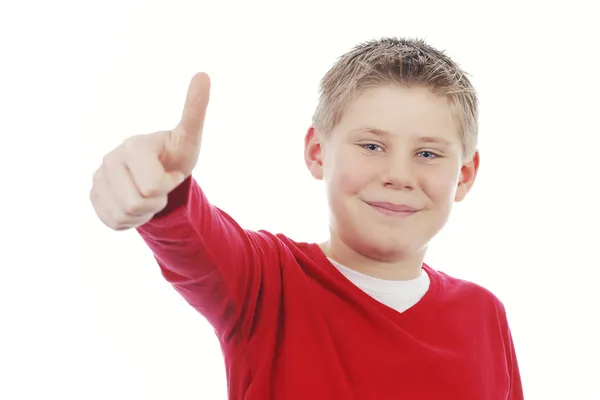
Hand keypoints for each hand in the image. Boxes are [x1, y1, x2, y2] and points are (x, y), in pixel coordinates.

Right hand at [90, 72, 210, 229]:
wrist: (158, 173)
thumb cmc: (175, 154)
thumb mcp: (190, 137)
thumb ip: (195, 110)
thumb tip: (203, 74)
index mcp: (133, 145)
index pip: (152, 187)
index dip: (167, 185)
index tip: (169, 171)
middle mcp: (109, 159)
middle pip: (137, 203)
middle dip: (156, 201)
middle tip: (159, 186)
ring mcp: (98, 177)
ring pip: (124, 215)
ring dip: (144, 211)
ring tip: (148, 193)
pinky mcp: (93, 195)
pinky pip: (113, 222)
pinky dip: (130, 220)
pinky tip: (135, 203)